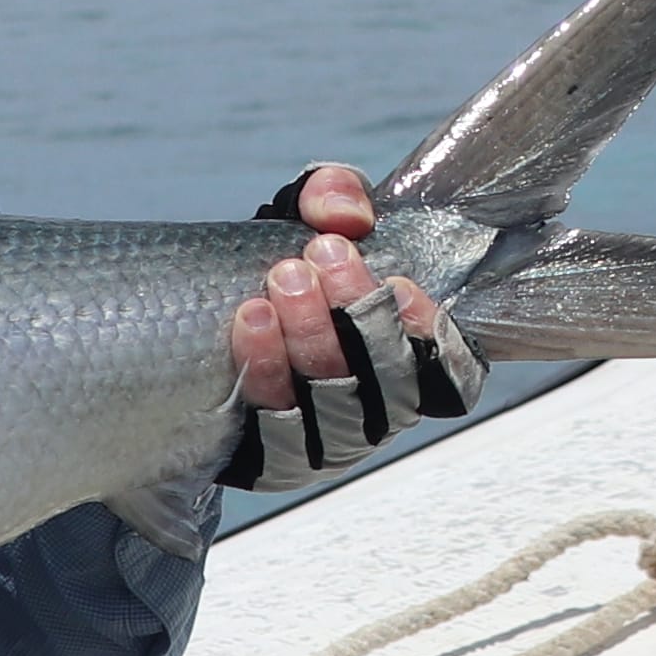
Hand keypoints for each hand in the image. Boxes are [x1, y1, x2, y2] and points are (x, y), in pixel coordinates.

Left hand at [225, 162, 482, 485]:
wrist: (204, 328)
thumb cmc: (289, 270)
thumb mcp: (314, 221)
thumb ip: (336, 195)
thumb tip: (345, 216)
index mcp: (411, 366)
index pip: (452, 374)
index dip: (433, 336)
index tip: (400, 282)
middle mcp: (379, 414)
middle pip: (389, 384)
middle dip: (358, 314)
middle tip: (321, 254)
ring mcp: (328, 443)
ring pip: (334, 405)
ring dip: (312, 338)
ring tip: (283, 278)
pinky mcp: (273, 459)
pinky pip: (276, 428)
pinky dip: (266, 370)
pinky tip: (251, 320)